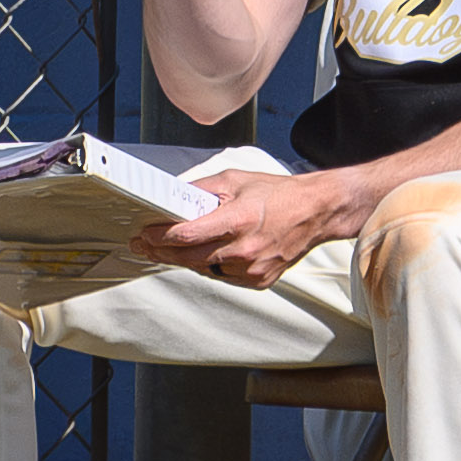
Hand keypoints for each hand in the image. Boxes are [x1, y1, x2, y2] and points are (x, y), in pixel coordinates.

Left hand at [135, 164, 365, 293]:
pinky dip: (212, 264)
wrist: (316, 212)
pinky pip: (223, 275)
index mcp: (238, 219)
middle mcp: (244, 248)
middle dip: (162, 251)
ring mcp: (252, 268)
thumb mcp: (236, 180)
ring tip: (173, 248)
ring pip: (204, 269)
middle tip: (145, 245)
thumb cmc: (278, 194)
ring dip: (186, 259)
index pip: (186, 235)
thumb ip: (202, 190)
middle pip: (188, 258)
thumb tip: (173, 197)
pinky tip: (211, 251)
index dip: (159, 237)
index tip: (145, 235)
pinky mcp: (258, 280)